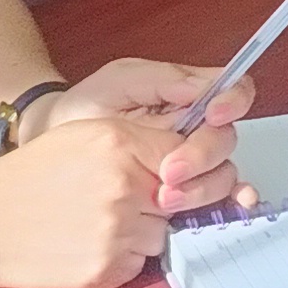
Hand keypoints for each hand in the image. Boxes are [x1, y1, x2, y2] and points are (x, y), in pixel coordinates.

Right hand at [0, 111, 236, 287]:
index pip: (187, 154)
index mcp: (117, 143)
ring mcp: (114, 231)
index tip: (175, 175)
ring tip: (99, 219)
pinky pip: (139, 262)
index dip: (185, 167)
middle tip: (127, 199)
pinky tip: (89, 240)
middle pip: (182, 198)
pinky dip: (122, 255)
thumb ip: (137, 141)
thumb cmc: (28, 176)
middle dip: (162, 200)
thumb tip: (186, 160)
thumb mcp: (83, 135)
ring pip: (163, 233)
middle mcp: (121, 186)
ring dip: (142, 230)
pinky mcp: (105, 268)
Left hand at [47, 59, 259, 205]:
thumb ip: (164, 79)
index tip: (212, 114)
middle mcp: (196, 130)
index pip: (233, 92)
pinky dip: (227, 205)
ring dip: (203, 188)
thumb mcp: (120, 80)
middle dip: (202, 157)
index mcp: (189, 97)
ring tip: (165, 197)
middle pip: (226, 141)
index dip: (232, 102)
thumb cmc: (87, 107)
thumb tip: (207, 88)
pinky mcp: (182, 195)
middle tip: (169, 171)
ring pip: (223, 174)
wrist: (55, 143)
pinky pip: (216, 200)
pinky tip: (228, 208)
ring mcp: (191, 165)